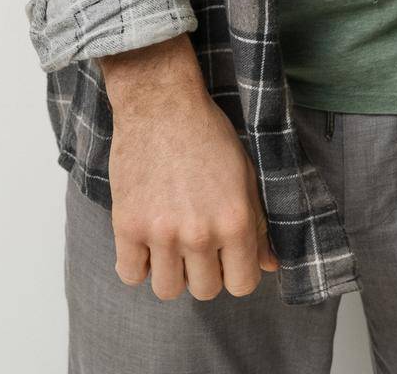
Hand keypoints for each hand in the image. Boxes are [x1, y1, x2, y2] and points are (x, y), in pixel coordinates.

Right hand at [100, 35, 278, 300]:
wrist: (162, 104)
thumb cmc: (210, 134)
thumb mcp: (246, 174)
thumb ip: (259, 223)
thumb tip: (269, 265)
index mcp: (236, 220)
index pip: (243, 284)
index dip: (238, 273)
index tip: (229, 258)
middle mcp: (200, 233)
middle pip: (205, 291)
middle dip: (205, 272)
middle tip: (199, 243)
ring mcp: (161, 233)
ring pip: (167, 290)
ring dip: (171, 271)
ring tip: (172, 242)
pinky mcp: (126, 227)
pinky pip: (131, 275)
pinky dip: (138, 263)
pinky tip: (147, 239)